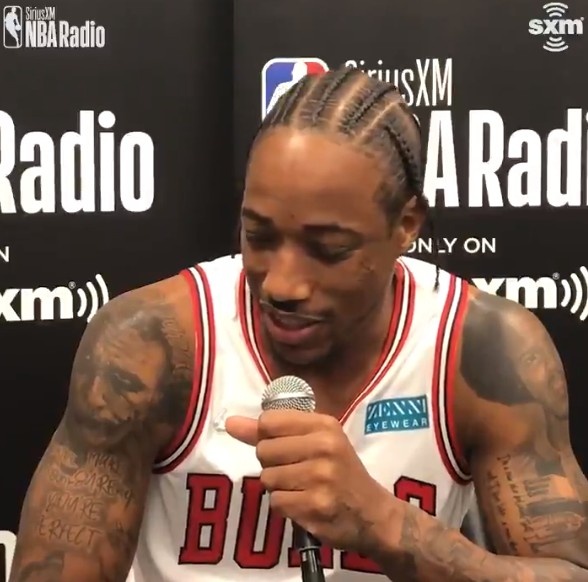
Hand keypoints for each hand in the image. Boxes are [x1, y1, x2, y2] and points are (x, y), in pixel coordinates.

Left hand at [225, 410, 394, 553]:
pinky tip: (304, 503)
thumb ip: (271, 431)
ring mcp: (320, 477)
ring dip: (278, 487)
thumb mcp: (315, 441)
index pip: (269, 421)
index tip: (283, 446)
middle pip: (264, 450)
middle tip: (296, 470)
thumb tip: (230, 423)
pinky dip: (285, 505)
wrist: (372, 514)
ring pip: (267, 478)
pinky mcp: (315, 506)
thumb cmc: (340, 471)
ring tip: (301, 487)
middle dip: (272, 463)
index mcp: (324, 425)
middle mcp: (323, 447)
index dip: (267, 436)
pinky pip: (276, 502)